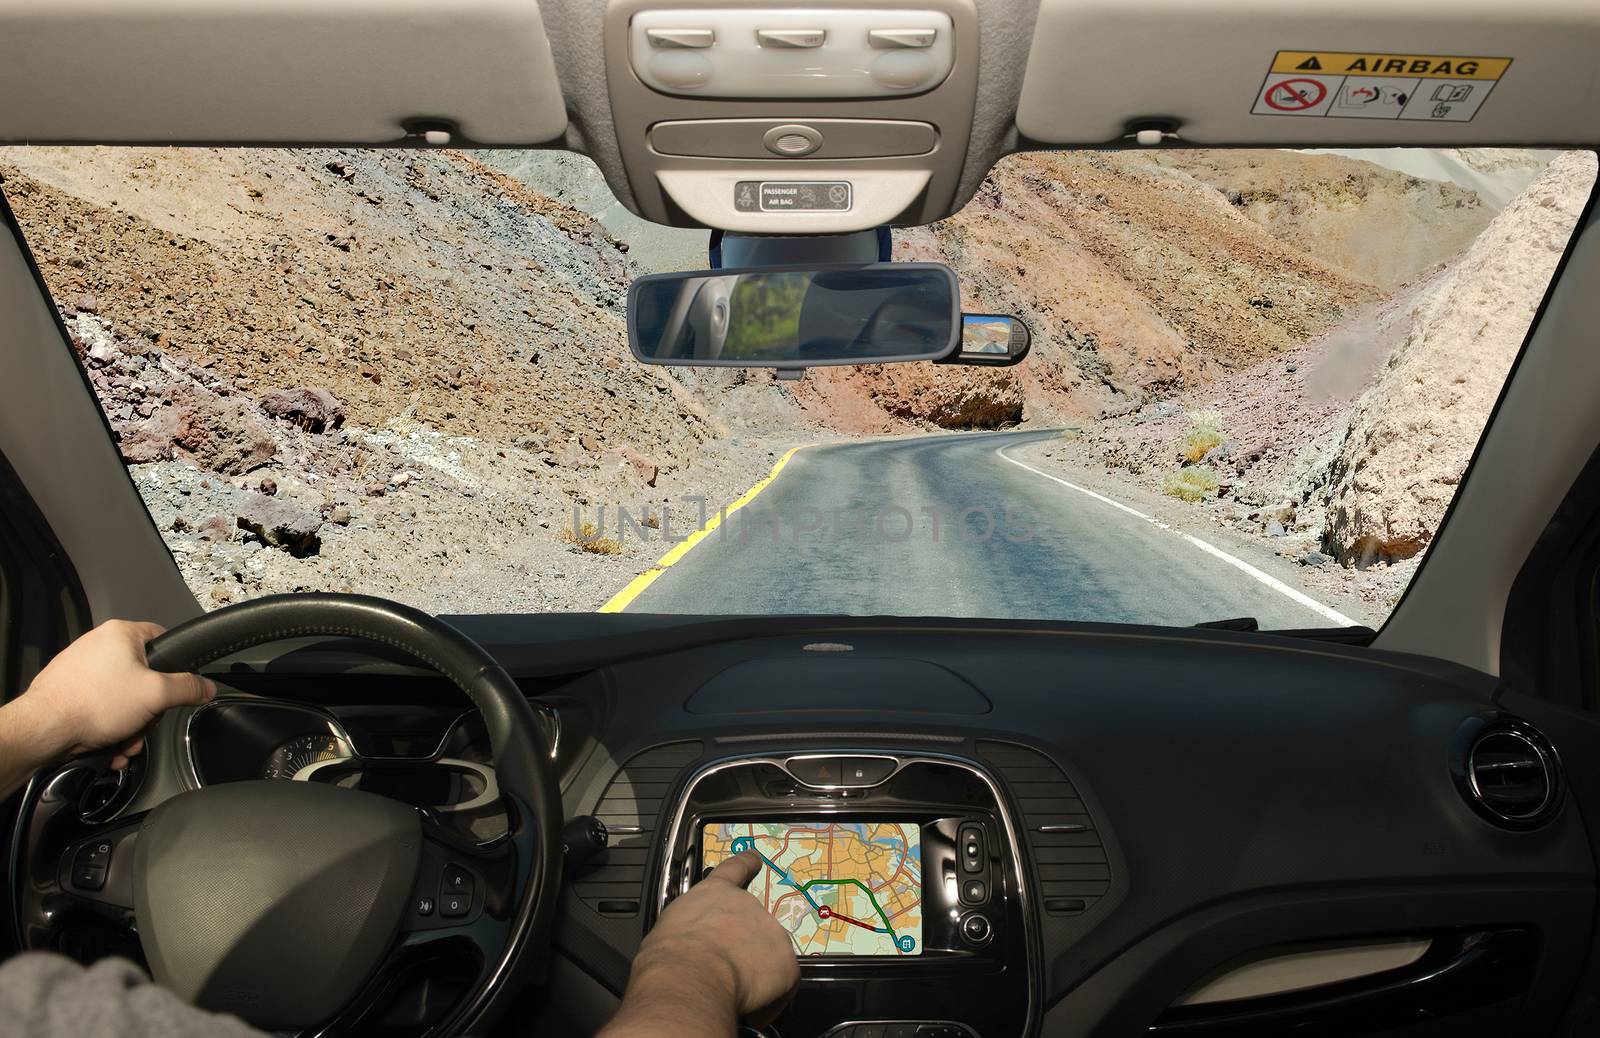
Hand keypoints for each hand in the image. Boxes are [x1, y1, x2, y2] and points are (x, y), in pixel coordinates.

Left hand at [13, 620, 215, 767]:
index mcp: (120, 634)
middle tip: (144, 722)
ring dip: (130, 725)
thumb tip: (206, 687)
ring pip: (122, 697)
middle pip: (144, 676)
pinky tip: (109, 744)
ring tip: (124, 741)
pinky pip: (101, 708)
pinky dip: (109, 728)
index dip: (176, 665)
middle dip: (148, 709)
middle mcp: (98, 646)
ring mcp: (80, 668)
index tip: (178, 686)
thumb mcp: (157, 695)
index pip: (163, 639)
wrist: (44, 730)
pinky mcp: (68, 690)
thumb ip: (189, 688)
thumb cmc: (93, 703)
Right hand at [599, 850, 800, 1035]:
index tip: (754, 858)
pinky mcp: (787, 963)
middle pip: (752, 924)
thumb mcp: (670, 928)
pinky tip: (749, 1009)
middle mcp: (748, 905)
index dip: (746, 863)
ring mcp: (772, 932)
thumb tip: (689, 945)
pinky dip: (770, 999)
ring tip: (731, 990)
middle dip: (741, 945)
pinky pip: (783, 985)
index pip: (735, 869)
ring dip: (755, 971)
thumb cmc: (669, 956)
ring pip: (768, 955)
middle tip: (722, 969)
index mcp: (715, 893)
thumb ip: (689, 927)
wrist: (689, 977)